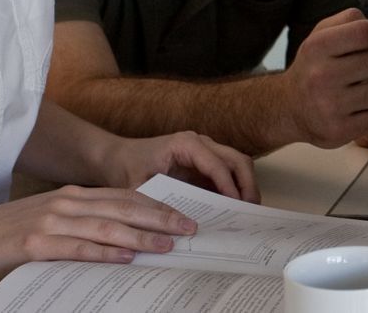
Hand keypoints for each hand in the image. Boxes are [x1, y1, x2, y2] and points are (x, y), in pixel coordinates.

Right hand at [0, 185, 199, 284]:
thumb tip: (119, 238)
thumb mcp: (48, 219)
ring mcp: (50, 222)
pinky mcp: (34, 245)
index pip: (124, 197)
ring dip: (141, 236)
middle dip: (160, 218)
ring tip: (168, 244)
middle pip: (123, 209)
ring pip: (106, 228)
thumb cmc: (4, 234)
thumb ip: (80, 223)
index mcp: (70, 196)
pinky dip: (104, 253)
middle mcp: (65, 204)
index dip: (156, 205)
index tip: (183, 215)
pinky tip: (126, 258)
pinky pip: (77, 249)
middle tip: (189, 229)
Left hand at [99, 130, 258, 202]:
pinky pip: (229, 172)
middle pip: (236, 159)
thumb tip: (174, 225)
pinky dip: (236, 188)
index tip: (235, 205)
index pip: (216, 163)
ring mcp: (205, 151)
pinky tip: (235, 208)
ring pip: (238, 163)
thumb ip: (154, 204)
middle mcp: (200, 142)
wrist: (117, 157)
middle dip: (246, 184)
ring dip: (246, 185)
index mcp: (185, 143)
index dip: (228, 185)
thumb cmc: (126, 167)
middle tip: (250, 210)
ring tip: (247, 211)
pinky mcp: (205, 163)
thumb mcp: (136, 187)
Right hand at [278, 8, 367, 147]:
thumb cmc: (314, 67)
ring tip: (367, 89)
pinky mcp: (340, 130)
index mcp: (318, 47)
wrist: (288, 108)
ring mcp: (330, 106)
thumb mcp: (321, 35)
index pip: (364, 32)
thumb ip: (350, 21)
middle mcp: (321, 75)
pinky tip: (364, 107)